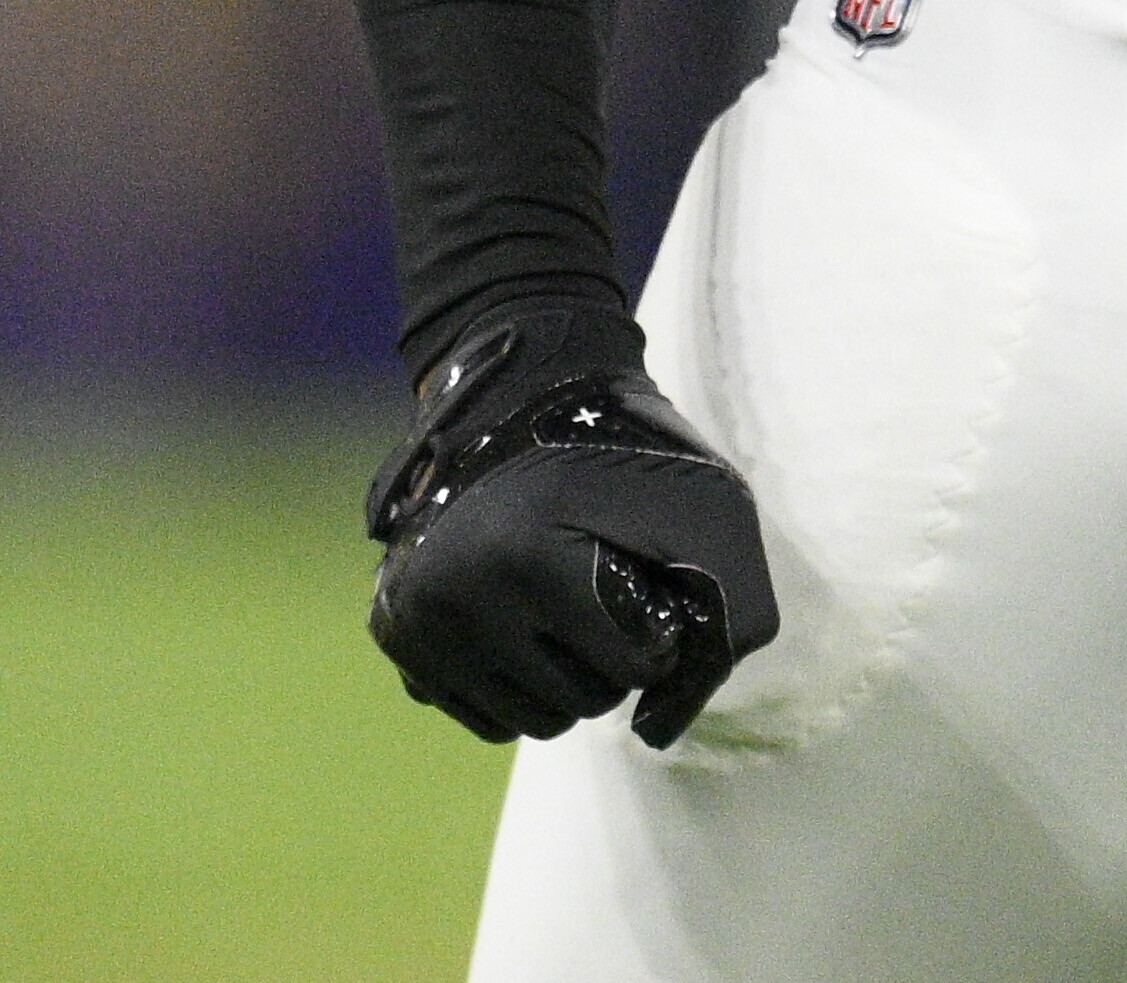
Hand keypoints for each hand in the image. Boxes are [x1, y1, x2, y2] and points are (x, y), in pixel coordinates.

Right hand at [362, 312, 778, 748]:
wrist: (522, 398)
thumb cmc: (629, 456)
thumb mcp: (712, 509)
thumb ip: (732, 617)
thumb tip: (659, 730)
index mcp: (527, 558)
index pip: (635, 666)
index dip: (662, 627)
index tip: (649, 576)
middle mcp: (453, 596)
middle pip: (581, 703)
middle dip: (613, 659)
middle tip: (608, 588)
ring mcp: (414, 619)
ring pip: (530, 723)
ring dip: (569, 681)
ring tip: (572, 607)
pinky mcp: (394, 633)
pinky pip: (482, 715)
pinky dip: (520, 684)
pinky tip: (528, 622)